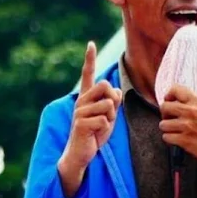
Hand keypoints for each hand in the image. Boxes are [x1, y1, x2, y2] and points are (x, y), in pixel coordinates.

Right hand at [58, 41, 121, 197]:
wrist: (81, 154)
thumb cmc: (94, 134)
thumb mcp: (108, 117)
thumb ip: (113, 102)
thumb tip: (116, 92)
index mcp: (87, 97)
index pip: (88, 75)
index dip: (89, 59)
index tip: (91, 44)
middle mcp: (81, 101)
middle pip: (105, 85)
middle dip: (114, 100)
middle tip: (108, 115)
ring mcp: (79, 111)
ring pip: (108, 105)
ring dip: (110, 118)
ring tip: (100, 128)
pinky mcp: (80, 123)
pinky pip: (104, 119)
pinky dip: (105, 128)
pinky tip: (95, 134)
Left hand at [159, 84, 196, 166]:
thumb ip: (192, 104)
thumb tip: (174, 102)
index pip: (176, 89)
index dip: (169, 96)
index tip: (170, 102)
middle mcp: (191, 112)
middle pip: (164, 107)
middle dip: (165, 114)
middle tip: (171, 119)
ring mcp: (187, 126)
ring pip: (163, 124)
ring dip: (167, 129)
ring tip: (176, 131)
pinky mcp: (184, 140)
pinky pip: (166, 137)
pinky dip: (170, 140)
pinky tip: (177, 140)